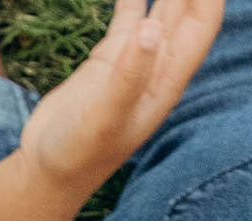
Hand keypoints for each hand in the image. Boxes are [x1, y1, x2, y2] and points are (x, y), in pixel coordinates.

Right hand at [17, 0, 222, 195]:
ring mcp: (135, 60)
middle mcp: (158, 65)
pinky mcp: (109, 59)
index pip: (202, 21)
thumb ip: (128, 75)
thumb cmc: (78, 154)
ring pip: (161, 7)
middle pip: (187, 8)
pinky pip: (129, 15)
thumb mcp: (104, 117)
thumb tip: (150, 27)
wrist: (49, 172)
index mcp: (168, 79)